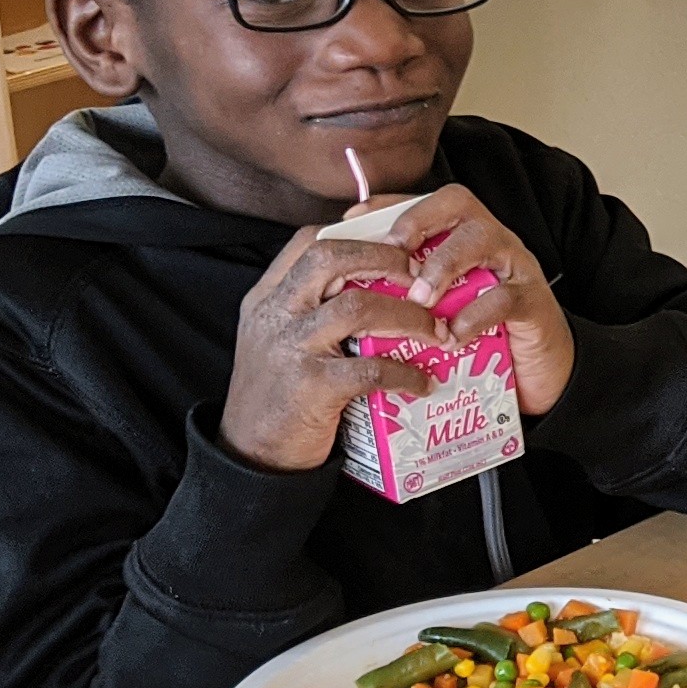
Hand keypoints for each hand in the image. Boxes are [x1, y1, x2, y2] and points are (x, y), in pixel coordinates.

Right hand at [220, 225, 446, 472]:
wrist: (250, 454)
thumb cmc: (276, 394)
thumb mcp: (277, 338)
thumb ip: (311, 307)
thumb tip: (378, 283)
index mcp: (268, 297)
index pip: (309, 241)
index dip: (357, 233)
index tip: (396, 242)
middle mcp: (275, 314)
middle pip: (330, 257)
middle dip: (385, 257)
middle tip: (423, 275)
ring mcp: (290, 348)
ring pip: (357, 308)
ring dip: (407, 315)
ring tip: (436, 330)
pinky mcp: (310, 387)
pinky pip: (369, 370)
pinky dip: (404, 373)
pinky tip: (422, 381)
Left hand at [376, 185, 577, 417]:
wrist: (537, 377)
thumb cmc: (477, 339)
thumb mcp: (438, 311)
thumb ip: (404, 295)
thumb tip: (346, 290)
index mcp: (463, 238)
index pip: (426, 201)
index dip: (390, 205)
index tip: (354, 222)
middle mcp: (491, 242)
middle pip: (459, 202)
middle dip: (420, 220)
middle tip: (393, 251)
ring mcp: (516, 269)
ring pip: (485, 238)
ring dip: (444, 264)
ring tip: (420, 299)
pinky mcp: (535, 304)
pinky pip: (506, 296)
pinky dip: (475, 316)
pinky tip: (452, 337)